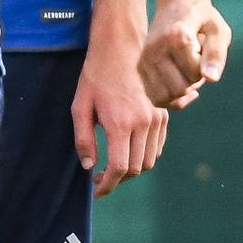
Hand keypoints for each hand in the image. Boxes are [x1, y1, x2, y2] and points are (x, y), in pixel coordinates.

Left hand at [73, 38, 167, 196]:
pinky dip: (144, 156)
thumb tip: (88, 167)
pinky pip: (157, 146)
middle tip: (100, 179)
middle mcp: (143, 124)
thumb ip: (84, 139)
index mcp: (120, 124)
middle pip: (135, 168)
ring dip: (131, 170)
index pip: (119, 168)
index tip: (96, 191)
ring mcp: (156, 119)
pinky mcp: (162, 114)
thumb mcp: (79, 107)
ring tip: (112, 167)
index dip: (107, 185)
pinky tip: (127, 153)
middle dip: (117, 180)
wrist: (119, 51)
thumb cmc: (94, 78)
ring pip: (148, 160)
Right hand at [139, 0, 232, 108]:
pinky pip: (157, 98)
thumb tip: (212, 79)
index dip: (206, 68)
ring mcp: (144, 60)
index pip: (195, 73)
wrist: (176, 5)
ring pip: (165, 97)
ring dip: (182, 92)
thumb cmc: (202, 18)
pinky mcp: (140, 68)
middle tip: (196, 62)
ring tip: (186, 72)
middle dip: (194, 82)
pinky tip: (183, 85)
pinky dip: (172, 99)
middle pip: (179, 88)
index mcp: (175, 37)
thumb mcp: (219, 31)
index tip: (204, 49)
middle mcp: (154, 50)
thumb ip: (217, 54)